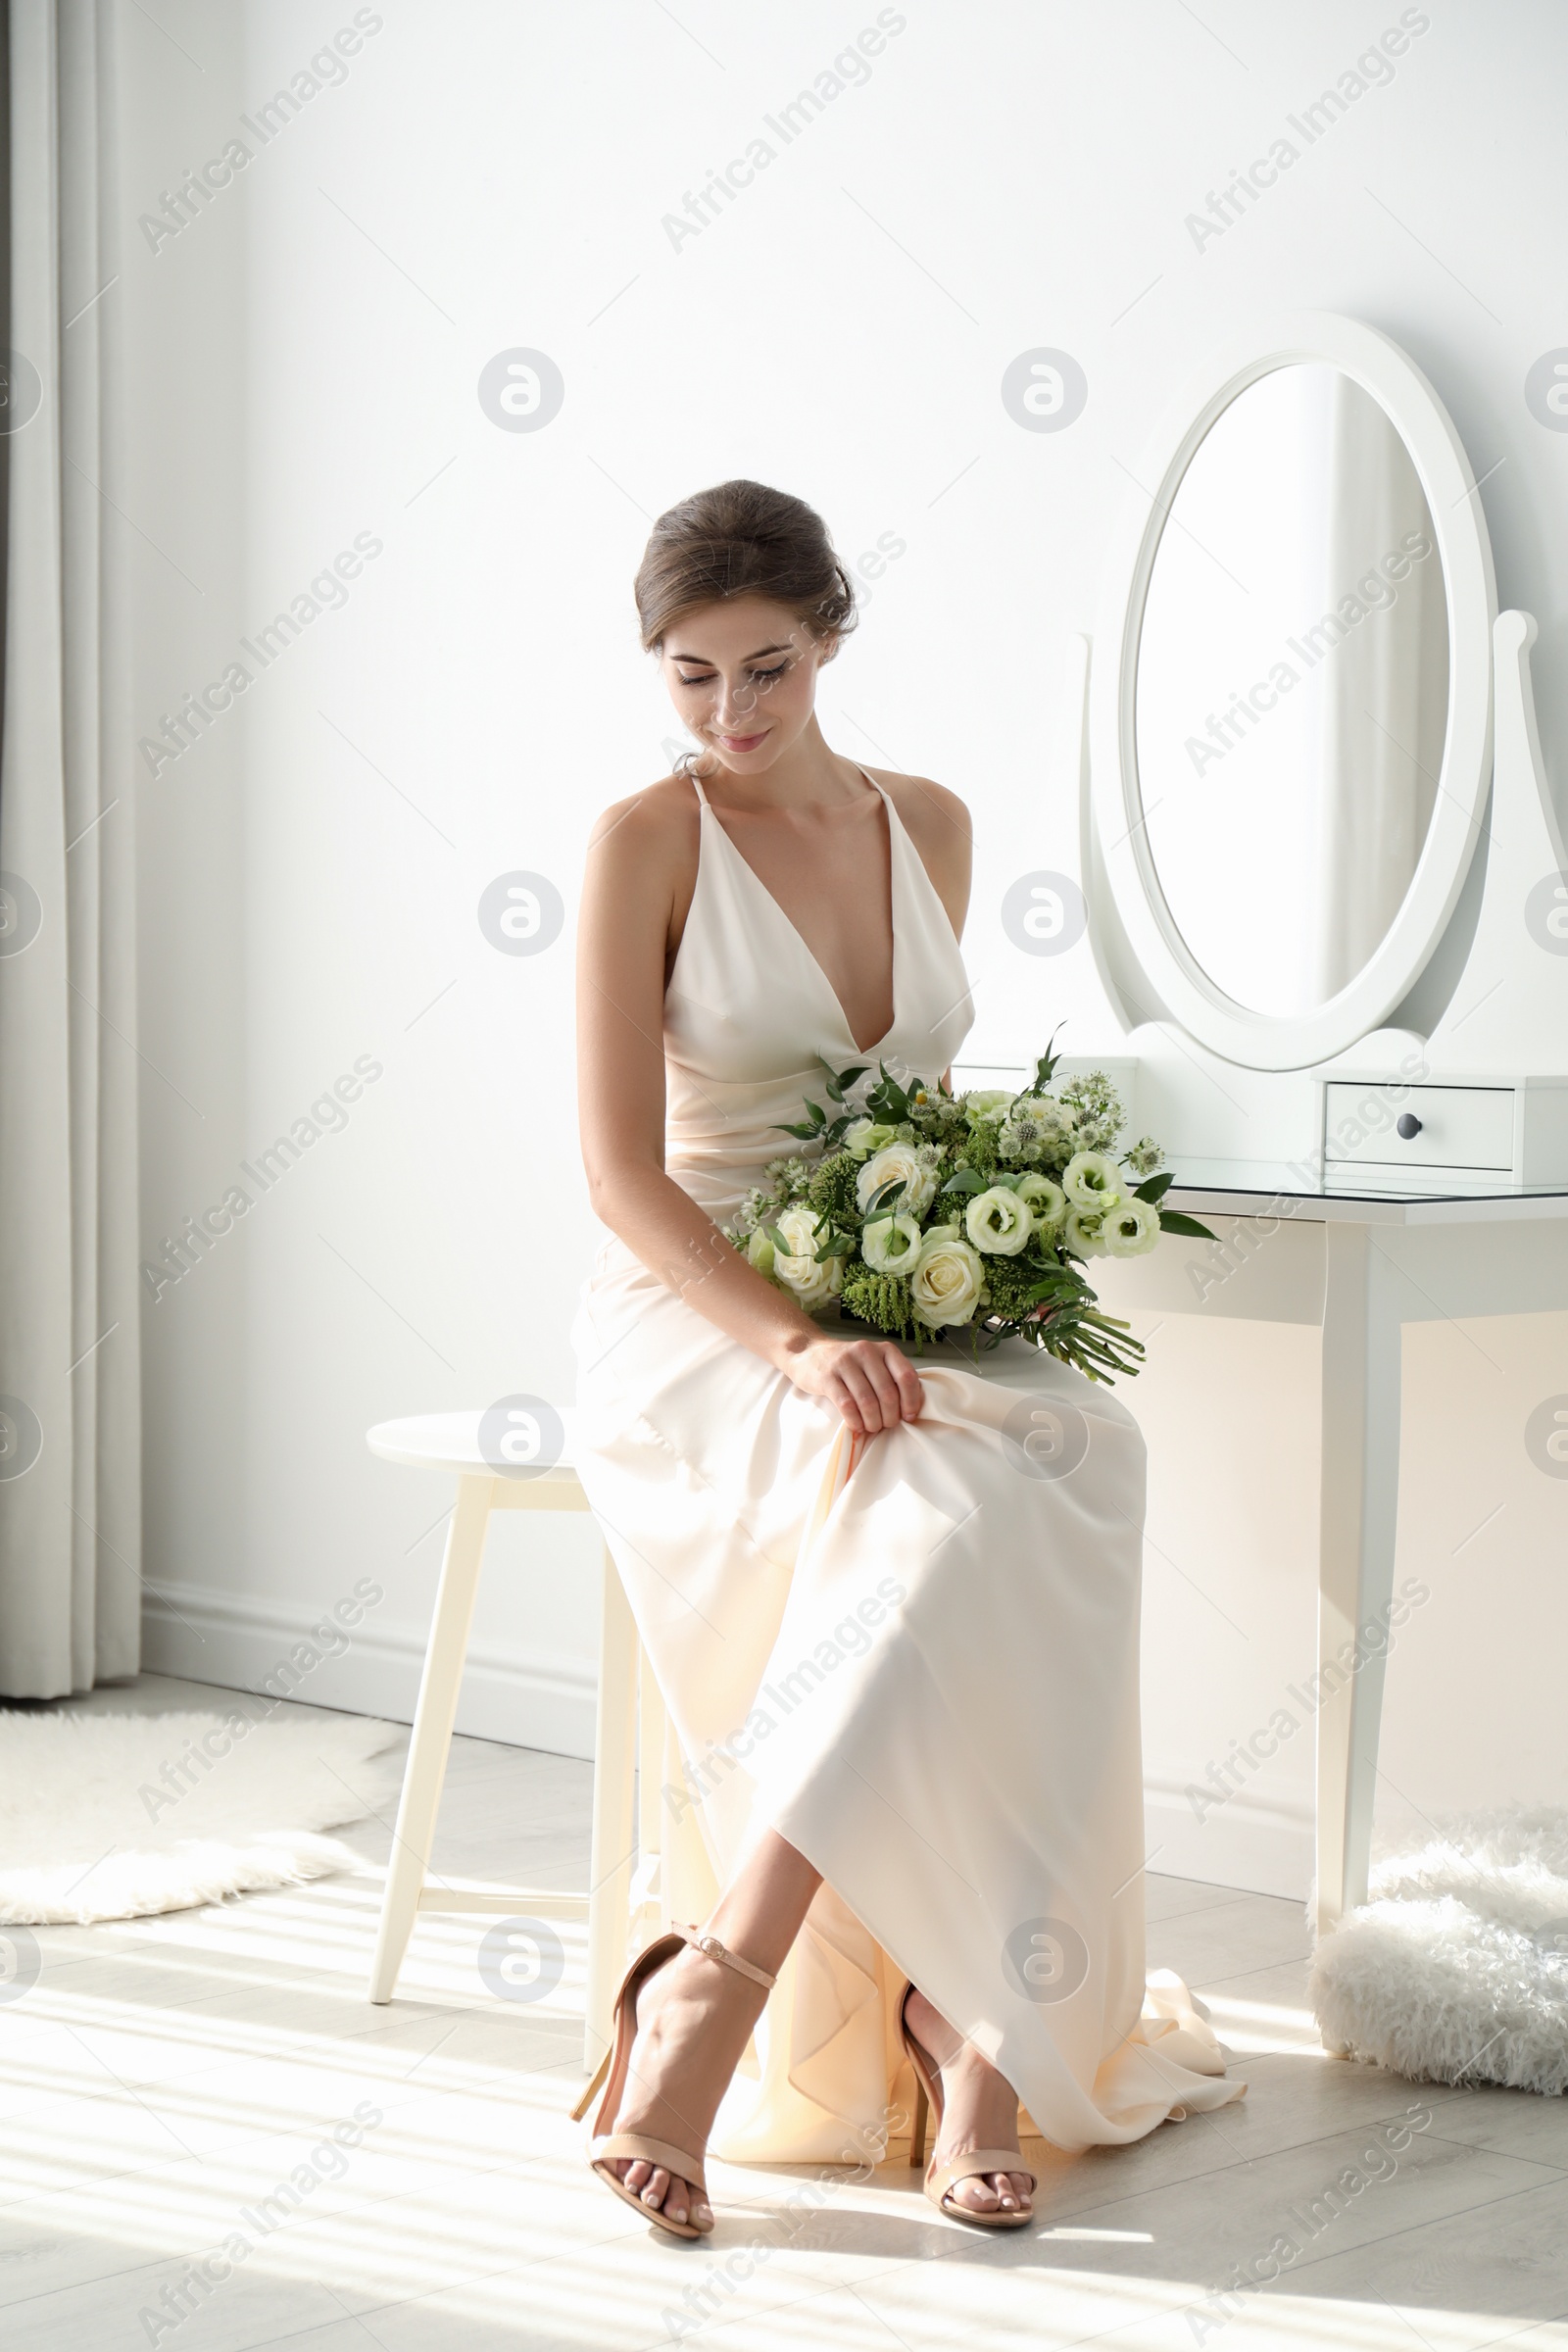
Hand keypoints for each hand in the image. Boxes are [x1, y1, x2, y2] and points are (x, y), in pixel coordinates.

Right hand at [777, 1332, 923, 1434]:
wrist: (809, 1354)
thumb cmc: (849, 1366)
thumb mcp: (874, 1364)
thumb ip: (892, 1379)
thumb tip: (911, 1410)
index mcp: (885, 1349)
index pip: (906, 1376)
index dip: (911, 1401)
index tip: (908, 1416)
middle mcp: (866, 1351)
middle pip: (887, 1393)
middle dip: (890, 1417)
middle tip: (885, 1425)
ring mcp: (845, 1362)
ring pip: (867, 1401)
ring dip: (873, 1422)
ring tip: (872, 1427)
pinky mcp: (827, 1376)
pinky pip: (846, 1404)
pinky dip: (855, 1421)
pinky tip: (856, 1426)